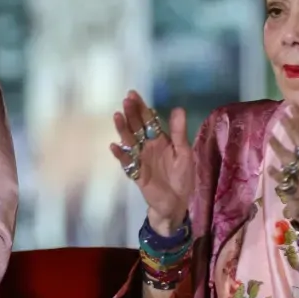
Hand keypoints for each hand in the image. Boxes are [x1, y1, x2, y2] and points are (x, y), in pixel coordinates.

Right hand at [109, 90, 193, 232]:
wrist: (177, 203)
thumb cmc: (181, 177)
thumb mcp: (184, 152)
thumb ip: (179, 132)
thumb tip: (178, 108)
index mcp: (159, 140)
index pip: (148, 120)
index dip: (141, 108)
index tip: (133, 94)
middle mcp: (147, 147)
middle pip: (136, 127)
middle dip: (131, 113)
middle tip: (126, 100)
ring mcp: (140, 159)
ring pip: (129, 141)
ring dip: (123, 129)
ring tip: (117, 116)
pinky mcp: (136, 173)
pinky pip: (126, 163)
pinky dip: (120, 155)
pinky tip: (114, 146)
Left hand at [267, 106, 298, 224]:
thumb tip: (290, 124)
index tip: (293, 107)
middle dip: (293, 129)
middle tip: (282, 117)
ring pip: (292, 160)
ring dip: (280, 149)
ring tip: (270, 139)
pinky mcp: (295, 190)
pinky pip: (285, 180)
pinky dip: (278, 174)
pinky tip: (269, 168)